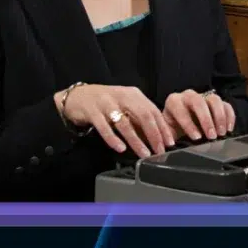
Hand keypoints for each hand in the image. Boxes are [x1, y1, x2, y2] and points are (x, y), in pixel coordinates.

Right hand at [58, 84, 175, 157]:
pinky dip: (113, 138)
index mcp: (133, 94)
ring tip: (144, 154)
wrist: (77, 96)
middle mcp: (122, 96)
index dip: (163, 127)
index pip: (153, 110)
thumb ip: (139, 117)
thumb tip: (158, 136)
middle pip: (143, 115)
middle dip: (154, 135)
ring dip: (136, 140)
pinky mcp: (92, 111)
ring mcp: (106, 103)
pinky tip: (120, 148)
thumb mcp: (125, 105)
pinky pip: (104, 127)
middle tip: (159, 150)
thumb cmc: (105, 103)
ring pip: (125, 123)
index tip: (169, 142)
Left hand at [163, 89, 235, 141]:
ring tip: (221, 133)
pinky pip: (225, 104)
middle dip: (206, 120)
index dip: (188, 123)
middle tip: (211, 136)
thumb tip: (169, 147)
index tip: (196, 137)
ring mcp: (203, 97)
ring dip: (219, 117)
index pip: (180, 109)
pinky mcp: (215, 102)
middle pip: (198, 101)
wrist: (180, 123)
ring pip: (214, 100)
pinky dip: (229, 116)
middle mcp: (188, 96)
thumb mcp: (167, 132)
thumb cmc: (173, 128)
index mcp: (173, 102)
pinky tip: (229, 129)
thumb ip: (168, 138)